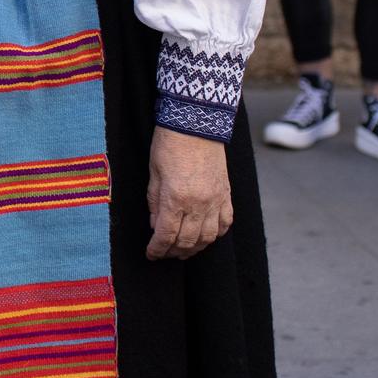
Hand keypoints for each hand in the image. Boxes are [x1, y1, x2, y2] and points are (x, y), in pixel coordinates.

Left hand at [146, 126, 232, 260]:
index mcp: (176, 198)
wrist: (196, 123)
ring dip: (195, 248)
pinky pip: (225, 223)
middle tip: (164, 254)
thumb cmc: (169, 144)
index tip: (151, 254)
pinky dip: (215, 234)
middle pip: (187, 241)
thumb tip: (155, 226)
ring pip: (208, 237)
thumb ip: (154, 203)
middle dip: (173, 252)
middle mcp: (199, 204)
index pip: (166, 235)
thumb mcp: (153, 173)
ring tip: (183, 250)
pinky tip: (206, 236)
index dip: (157, 249)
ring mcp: (216, 200)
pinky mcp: (226, 194)